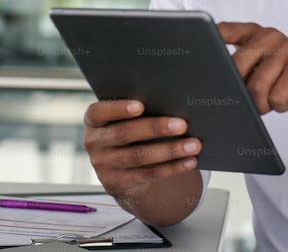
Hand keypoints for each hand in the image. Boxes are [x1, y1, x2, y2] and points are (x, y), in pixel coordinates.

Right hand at [82, 100, 200, 205]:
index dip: (118, 109)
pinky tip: (189, 161)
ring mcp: (103, 165)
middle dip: (155, 128)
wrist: (119, 168)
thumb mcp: (123, 120)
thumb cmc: (129, 131)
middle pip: (124, 134)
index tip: (140, 106)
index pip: (99, 112)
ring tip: (193, 144)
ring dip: (170, 150)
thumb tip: (174, 103)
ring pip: (139, 156)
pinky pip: (148, 174)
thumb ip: (138, 110)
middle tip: (182, 124)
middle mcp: (94, 142)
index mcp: (93, 120)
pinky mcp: (117, 184)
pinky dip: (172, 167)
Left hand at [219, 21, 287, 120]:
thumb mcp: (258, 70)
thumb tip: (211, 83)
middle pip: (237, 65)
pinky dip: (279, 106)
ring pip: (256, 86)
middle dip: (240, 90)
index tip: (196, 44)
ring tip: (272, 99)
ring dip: (262, 103)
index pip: (226, 30)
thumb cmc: (282, 82)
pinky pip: (276, 97)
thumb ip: (238, 68)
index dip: (210, 36)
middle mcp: (269, 36)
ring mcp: (287, 49)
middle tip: (253, 99)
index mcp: (254, 34)